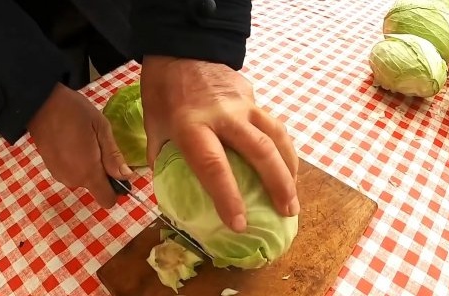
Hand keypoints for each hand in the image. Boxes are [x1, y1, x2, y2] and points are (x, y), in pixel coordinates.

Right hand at [28, 83, 133, 207]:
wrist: (39, 103)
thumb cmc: (75, 112)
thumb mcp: (101, 128)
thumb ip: (113, 156)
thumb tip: (126, 176)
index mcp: (88, 172)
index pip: (108, 200)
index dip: (117, 189)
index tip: (117, 171)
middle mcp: (72, 180)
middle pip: (96, 188)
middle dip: (103, 172)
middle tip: (100, 145)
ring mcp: (59, 175)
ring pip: (84, 180)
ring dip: (89, 166)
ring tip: (85, 141)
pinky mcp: (51, 168)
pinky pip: (72, 173)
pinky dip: (76, 163)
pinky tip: (73, 142)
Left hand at [140, 56, 299, 232]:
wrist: (179, 49)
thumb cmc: (163, 93)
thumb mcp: (154, 128)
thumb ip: (165, 161)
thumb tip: (175, 194)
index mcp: (191, 125)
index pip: (213, 166)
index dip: (228, 197)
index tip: (239, 223)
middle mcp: (223, 115)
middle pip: (260, 151)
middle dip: (278, 185)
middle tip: (287, 212)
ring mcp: (243, 103)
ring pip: (277, 136)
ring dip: (290, 169)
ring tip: (294, 196)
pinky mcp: (254, 97)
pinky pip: (274, 126)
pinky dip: (284, 150)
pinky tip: (287, 169)